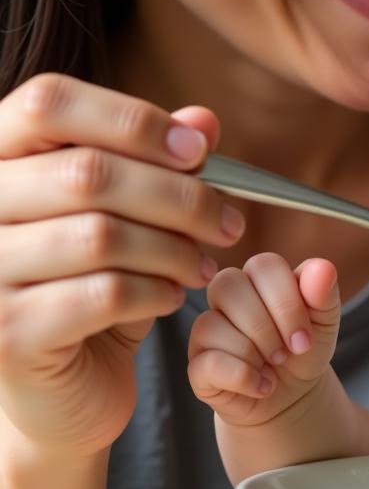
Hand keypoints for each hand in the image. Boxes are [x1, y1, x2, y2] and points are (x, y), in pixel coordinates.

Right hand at [0, 74, 243, 456]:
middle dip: (178, 197)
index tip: (199, 151)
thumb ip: (159, 162)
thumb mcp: (131, 214)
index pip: (49, 103)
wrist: (64, 385)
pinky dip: (156, 291)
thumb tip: (203, 121)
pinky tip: (173, 295)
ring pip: (101, 236)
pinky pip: (103, 295)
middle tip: (226, 222)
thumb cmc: (94, 282)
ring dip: (173, 249)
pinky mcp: (5, 333)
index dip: (131, 119)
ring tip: (201, 263)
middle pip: (87, 173)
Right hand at [187, 252, 339, 427]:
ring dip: (254, 352)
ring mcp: (207, 329)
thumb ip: (324, 293)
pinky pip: (209, 362)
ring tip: (274, 368)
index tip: (305, 337)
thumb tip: (324, 268)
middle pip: (228, 285)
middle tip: (288, 352)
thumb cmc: (305, 347)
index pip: (262, 266)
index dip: (285, 302)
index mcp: (259, 276)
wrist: (294, 394)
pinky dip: (244, 378)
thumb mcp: (325, 320)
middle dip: (266, 326)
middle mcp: (227, 296)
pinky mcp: (197, 365)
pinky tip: (262, 385)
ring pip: (211, 324)